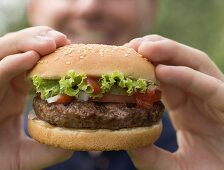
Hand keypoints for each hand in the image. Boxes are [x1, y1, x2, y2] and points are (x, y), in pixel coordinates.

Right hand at [0, 26, 72, 169]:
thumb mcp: (29, 155)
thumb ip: (51, 148)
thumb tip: (75, 141)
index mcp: (15, 90)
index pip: (33, 63)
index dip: (51, 54)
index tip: (71, 48)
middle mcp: (3, 83)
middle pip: (19, 51)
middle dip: (40, 40)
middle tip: (62, 40)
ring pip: (3, 52)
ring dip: (28, 44)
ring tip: (52, 43)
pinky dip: (10, 64)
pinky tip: (30, 58)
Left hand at [126, 35, 223, 169]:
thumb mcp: (176, 167)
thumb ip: (151, 156)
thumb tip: (125, 140)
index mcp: (186, 109)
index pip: (162, 80)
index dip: (143, 68)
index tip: (120, 61)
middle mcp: (201, 98)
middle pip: (177, 64)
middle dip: (154, 51)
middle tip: (128, 46)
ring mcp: (221, 99)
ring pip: (195, 65)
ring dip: (169, 52)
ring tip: (143, 47)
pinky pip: (211, 86)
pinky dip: (187, 76)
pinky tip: (163, 70)